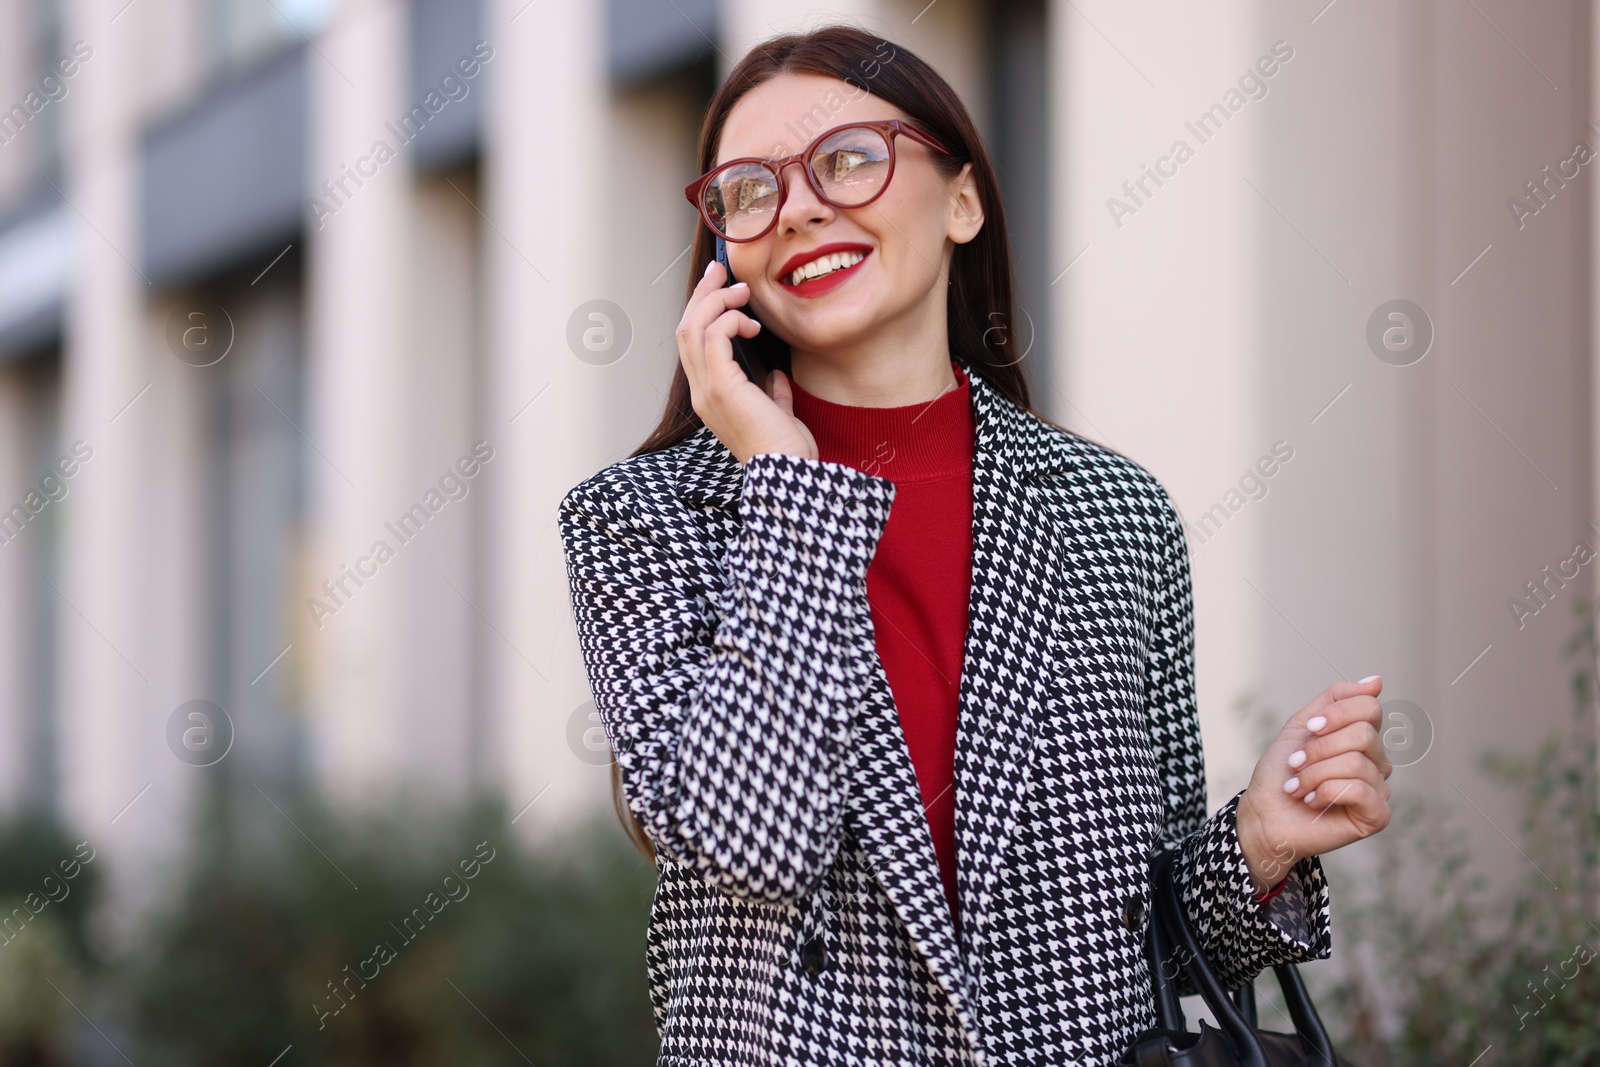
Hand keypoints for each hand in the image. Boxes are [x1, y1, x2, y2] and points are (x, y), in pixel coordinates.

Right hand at [676, 258, 816, 464]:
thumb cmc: (786, 451)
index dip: (703, 310)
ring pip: (693, 328)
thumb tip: (777, 376)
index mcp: (710, 397)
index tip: (722, 287)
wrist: (788, 473)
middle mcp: (700, 392)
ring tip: (742, 293)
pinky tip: (751, 324)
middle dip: (703, 294)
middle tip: (721, 271)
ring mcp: (706, 390)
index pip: (694, 344)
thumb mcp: (776, 414)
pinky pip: (714, 338)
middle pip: (686, 329)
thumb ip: (771, 393)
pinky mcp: (721, 387)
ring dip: (717, 302)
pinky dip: (730, 321)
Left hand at [1235, 675, 1392, 894]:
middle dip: (1319, 748)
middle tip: (1296, 765)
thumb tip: (1376, 681)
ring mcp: (1380, 789)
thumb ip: (1336, 700)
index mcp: (1362, 738)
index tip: (1310, 729)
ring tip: (1299, 787)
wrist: (1263, 813)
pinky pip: (1361, 789)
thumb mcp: (1303, 726)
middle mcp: (1378, 762)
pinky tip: (1313, 802)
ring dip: (1314, 774)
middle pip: (1363, 734)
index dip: (1335, 714)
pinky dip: (1326, 792)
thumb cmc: (1281, 773)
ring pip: (1357, 762)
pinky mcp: (1378, 815)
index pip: (1370, 707)